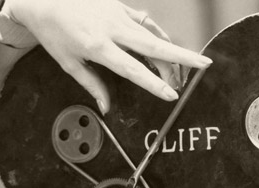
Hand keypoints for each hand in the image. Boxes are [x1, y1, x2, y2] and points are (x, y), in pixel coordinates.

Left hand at [4, 0, 211, 113]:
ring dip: (172, 50)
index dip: (153, 83)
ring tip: (185, 69)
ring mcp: (118, 15)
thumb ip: (92, 84)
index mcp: (97, 46)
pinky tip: (167, 44)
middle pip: (153, 45)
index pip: (132, 68)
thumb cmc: (53, 31)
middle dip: (181, 57)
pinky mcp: (120, 7)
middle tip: (204, 65)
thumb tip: (107, 106)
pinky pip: (145, 21)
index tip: (170, 94)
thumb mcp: (68, 62)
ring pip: (153, 33)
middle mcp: (112, 29)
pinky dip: (159, 33)